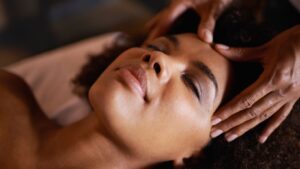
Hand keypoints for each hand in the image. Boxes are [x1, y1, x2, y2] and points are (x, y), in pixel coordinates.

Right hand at [146, 0, 232, 42]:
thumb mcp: (215, 8)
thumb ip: (209, 24)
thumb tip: (206, 41)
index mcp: (181, 1)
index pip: (165, 20)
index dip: (157, 33)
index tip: (149, 44)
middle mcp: (179, 1)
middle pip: (162, 18)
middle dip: (154, 30)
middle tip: (145, 43)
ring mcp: (182, 1)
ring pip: (166, 15)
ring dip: (159, 24)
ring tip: (149, 32)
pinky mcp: (188, 3)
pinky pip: (173, 14)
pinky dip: (168, 21)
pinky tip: (167, 24)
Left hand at [210, 25, 299, 142]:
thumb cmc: (292, 41)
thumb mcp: (266, 48)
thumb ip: (240, 52)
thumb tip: (216, 47)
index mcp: (273, 78)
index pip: (246, 100)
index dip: (229, 111)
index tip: (214, 119)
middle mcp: (281, 91)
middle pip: (252, 112)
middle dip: (231, 123)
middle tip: (215, 132)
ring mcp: (290, 96)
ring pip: (264, 116)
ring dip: (245, 128)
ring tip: (229, 137)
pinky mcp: (295, 98)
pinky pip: (281, 115)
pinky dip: (270, 127)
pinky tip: (261, 138)